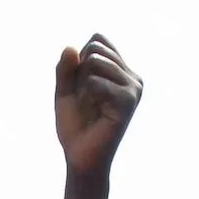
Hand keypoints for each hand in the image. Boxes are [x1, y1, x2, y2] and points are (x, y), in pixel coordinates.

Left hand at [54, 35, 142, 175]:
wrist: (81, 158)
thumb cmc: (76, 126)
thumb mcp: (64, 91)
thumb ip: (65, 68)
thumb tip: (71, 47)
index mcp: (122, 71)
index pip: (98, 40)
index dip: (80, 61)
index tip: (82, 88)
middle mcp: (132, 76)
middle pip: (96, 47)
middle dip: (80, 71)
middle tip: (86, 99)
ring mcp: (133, 88)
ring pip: (95, 61)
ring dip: (83, 85)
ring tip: (92, 106)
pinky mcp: (128, 101)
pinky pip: (96, 81)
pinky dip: (87, 95)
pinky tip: (97, 112)